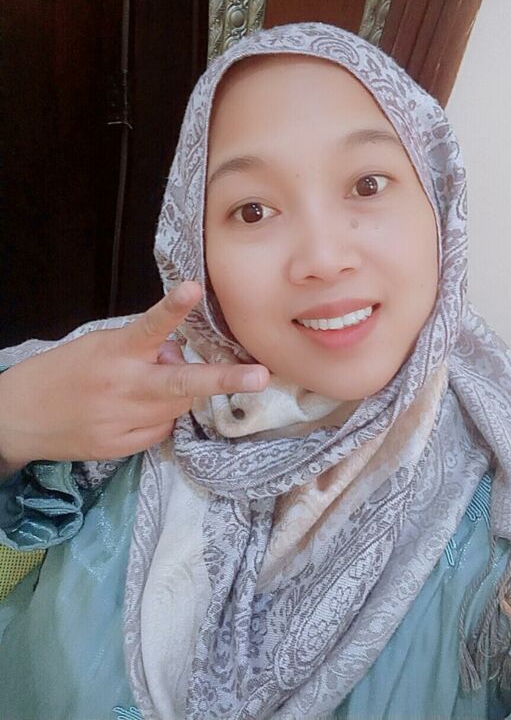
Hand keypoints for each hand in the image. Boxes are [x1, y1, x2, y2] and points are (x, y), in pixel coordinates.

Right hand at [0, 281, 268, 471]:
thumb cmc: (65, 371)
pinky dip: (158, 417)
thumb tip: (180, 354)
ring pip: (177, 406)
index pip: (150, 325)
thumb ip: (143, 348)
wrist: (19, 417)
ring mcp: (122, 421)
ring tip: (143, 388)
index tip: (192, 288)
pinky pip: (161, 429)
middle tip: (260, 376)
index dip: (172, 308)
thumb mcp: (100, 346)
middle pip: (180, 382)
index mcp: (116, 352)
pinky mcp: (120, 447)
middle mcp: (123, 386)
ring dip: (175, 394)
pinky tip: (132, 411)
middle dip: (224, 379)